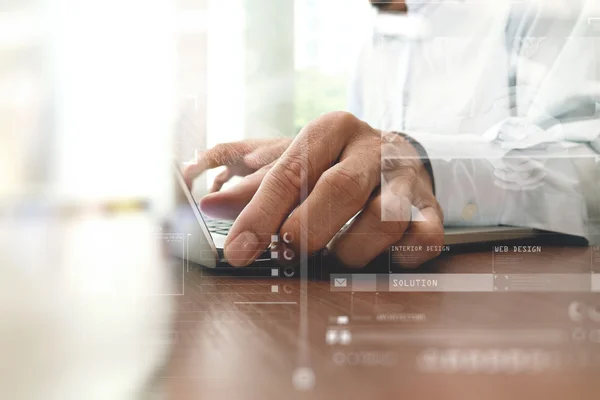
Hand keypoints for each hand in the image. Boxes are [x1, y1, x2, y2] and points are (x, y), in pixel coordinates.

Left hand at [187, 112, 443, 267]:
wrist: (396, 154)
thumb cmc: (334, 163)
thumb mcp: (296, 163)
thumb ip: (256, 186)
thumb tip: (209, 204)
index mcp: (332, 129)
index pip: (291, 172)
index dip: (261, 214)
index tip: (238, 250)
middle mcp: (372, 147)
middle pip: (340, 190)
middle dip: (309, 231)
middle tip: (292, 253)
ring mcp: (406, 176)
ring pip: (382, 219)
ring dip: (352, 250)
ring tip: (338, 253)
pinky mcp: (432, 205)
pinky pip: (423, 238)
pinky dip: (399, 257)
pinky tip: (382, 256)